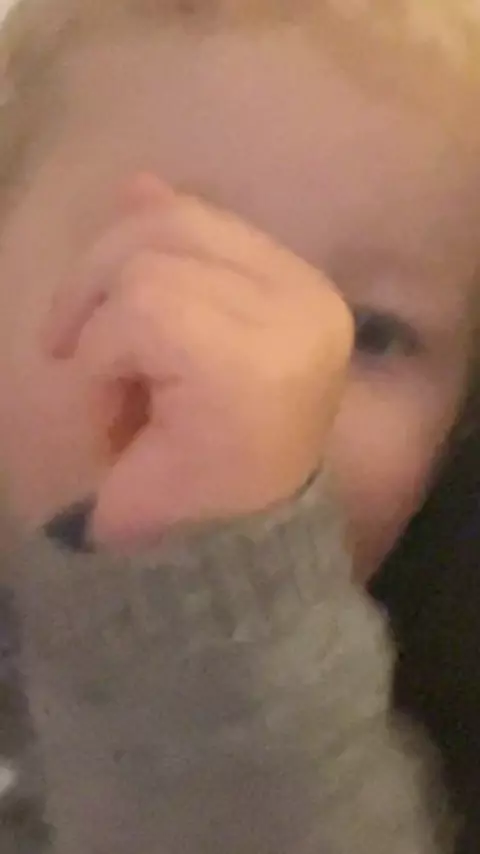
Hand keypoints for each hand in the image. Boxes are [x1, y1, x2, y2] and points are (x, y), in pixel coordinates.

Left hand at [46, 174, 352, 548]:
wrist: (208, 562)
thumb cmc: (185, 459)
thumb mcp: (171, 339)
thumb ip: (167, 257)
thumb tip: (138, 182)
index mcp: (299, 294)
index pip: (195, 217)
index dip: (124, 258)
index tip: (106, 334)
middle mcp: (308, 302)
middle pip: (166, 223)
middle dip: (96, 285)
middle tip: (82, 358)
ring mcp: (288, 330)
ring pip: (143, 267)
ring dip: (98, 337)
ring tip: (117, 400)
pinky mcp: (250, 362)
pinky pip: (137, 314)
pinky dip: (101, 363)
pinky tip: (121, 416)